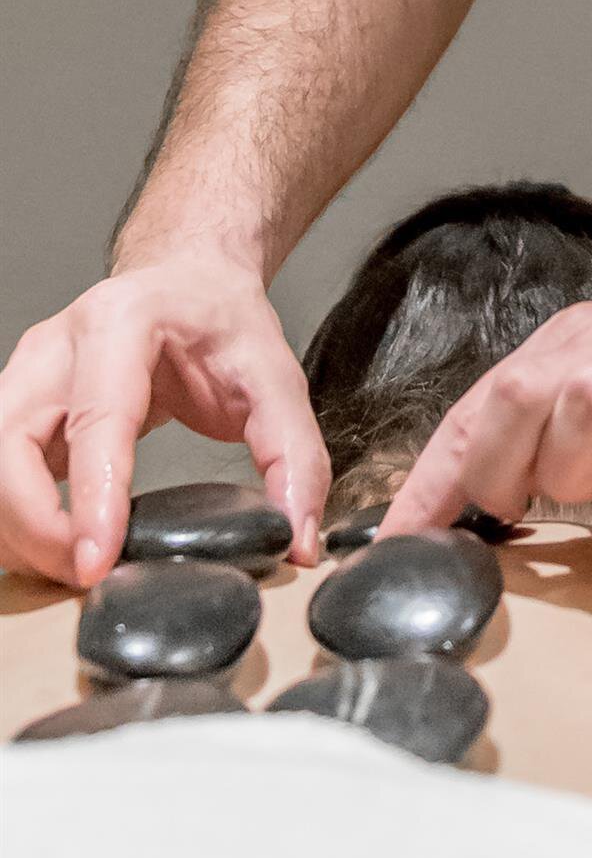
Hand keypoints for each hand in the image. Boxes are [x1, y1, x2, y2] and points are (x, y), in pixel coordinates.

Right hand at [0, 252, 329, 585]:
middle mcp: (59, 346)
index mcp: (122, 323)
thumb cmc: (220, 322)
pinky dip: (17, 518)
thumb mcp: (276, 376)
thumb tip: (297, 540)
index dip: (90, 500)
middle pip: (9, 448)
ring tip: (77, 566)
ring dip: (19, 528)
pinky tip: (59, 545)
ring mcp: (27, 374)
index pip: (94, 422)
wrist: (187, 281)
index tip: (96, 563)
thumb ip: (295, 457)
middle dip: (39, 527)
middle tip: (91, 576)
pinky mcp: (17, 405)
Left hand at [380, 282, 591, 537]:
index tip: (394, 540)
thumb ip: (553, 439)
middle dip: (500, 479)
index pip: (476, 409)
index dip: (428, 480)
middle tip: (527, 515)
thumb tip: (476, 510)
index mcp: (574, 345)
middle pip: (508, 407)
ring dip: (580, 486)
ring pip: (570, 436)